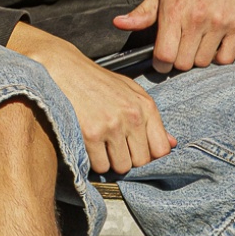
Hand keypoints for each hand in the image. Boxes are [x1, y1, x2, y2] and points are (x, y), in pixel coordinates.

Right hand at [9, 21, 174, 174]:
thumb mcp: (129, 91)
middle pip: (141, 161)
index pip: (161, 150)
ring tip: (101, 145)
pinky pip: (100, 165)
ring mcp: (112, 126)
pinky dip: (93, 160)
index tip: (136, 151)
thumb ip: (151, 119)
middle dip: (128, 159)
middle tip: (114, 147)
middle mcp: (132, 117)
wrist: (63, 68)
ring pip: (121, 167)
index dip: (149, 155)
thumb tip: (172, 144)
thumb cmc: (96, 81)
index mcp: (145, 106)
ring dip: (110, 161)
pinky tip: (88, 145)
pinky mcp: (91, 134)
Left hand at [114, 0, 234, 73]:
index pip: (164, 55)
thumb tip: (118, 24)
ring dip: (198, 57)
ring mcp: (220, 23)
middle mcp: (197, 19)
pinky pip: (226, 58)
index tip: (161, 61)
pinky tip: (213, 44)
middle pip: (183, 63)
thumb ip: (143, 12)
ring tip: (196, 42)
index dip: (160, 64)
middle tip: (179, 48)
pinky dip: (218, 56)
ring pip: (204, 62)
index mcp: (174, 10)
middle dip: (178, 61)